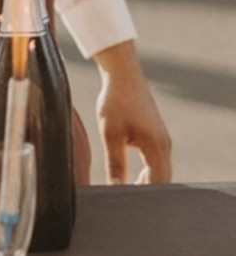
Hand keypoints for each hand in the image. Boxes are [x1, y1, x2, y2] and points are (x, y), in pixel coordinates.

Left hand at [94, 41, 172, 182]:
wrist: (122, 75)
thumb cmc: (115, 102)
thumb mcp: (110, 134)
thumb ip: (115, 163)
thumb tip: (116, 187)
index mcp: (156, 147)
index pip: (157, 182)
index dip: (143, 193)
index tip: (127, 199)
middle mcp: (165, 145)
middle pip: (163, 178)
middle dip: (147, 189)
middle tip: (125, 196)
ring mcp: (163, 140)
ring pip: (161, 170)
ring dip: (148, 180)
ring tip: (127, 187)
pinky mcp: (157, 135)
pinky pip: (157, 160)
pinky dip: (148, 170)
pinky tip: (133, 173)